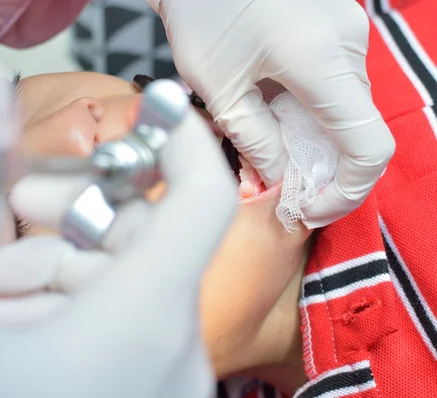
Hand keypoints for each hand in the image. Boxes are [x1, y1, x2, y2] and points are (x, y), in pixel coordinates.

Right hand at [0, 51, 235, 397]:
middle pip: (143, 235)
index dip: (177, 137)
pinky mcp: (137, 396)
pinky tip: (9, 332)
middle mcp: (171, 348)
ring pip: (119, 282)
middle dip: (73, 211)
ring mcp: (159, 379)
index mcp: (144, 318)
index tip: (142, 109)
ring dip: (53, 265)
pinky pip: (115, 327)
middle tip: (12, 214)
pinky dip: (62, 310)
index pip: (200, 194)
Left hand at [150, 0, 394, 226]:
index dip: (346, 192)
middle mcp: (348, 45)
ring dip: (312, 140)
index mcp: (322, 61)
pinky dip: (311, 112)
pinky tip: (273, 112)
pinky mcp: (336, 29)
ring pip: (346, 109)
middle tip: (276, 181)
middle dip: (320, 169)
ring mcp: (347, 33)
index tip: (310, 208)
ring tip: (265, 142)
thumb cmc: (200, 14)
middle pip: (356, 131)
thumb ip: (255, 143)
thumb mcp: (219, 90)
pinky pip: (336, 86)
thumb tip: (280, 179)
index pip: (368, 146)